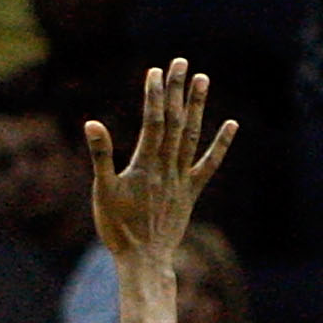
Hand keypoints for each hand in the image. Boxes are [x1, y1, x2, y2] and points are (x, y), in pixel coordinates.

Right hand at [83, 55, 235, 263]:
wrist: (144, 260)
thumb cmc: (118, 229)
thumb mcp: (102, 193)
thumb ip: (100, 156)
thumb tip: (91, 124)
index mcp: (145, 166)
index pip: (153, 122)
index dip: (155, 95)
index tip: (156, 72)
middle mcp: (167, 168)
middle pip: (174, 122)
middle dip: (177, 91)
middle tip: (181, 62)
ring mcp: (181, 179)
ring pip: (191, 136)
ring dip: (197, 107)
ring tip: (202, 79)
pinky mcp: (190, 192)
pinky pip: (209, 165)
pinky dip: (221, 145)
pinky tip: (231, 124)